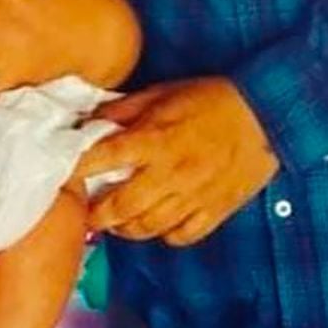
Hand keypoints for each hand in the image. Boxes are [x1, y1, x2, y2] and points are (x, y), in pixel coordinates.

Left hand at [75, 77, 278, 244]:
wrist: (263, 114)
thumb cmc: (209, 98)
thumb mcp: (161, 92)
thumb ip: (125, 109)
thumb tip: (92, 118)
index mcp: (154, 140)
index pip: (105, 158)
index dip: (79, 167)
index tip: (64, 171)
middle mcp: (169, 173)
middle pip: (121, 207)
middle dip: (97, 213)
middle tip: (86, 211)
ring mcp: (192, 197)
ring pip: (148, 227)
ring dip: (126, 228)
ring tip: (116, 222)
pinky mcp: (214, 211)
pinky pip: (181, 235)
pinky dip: (164, 234)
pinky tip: (157, 223)